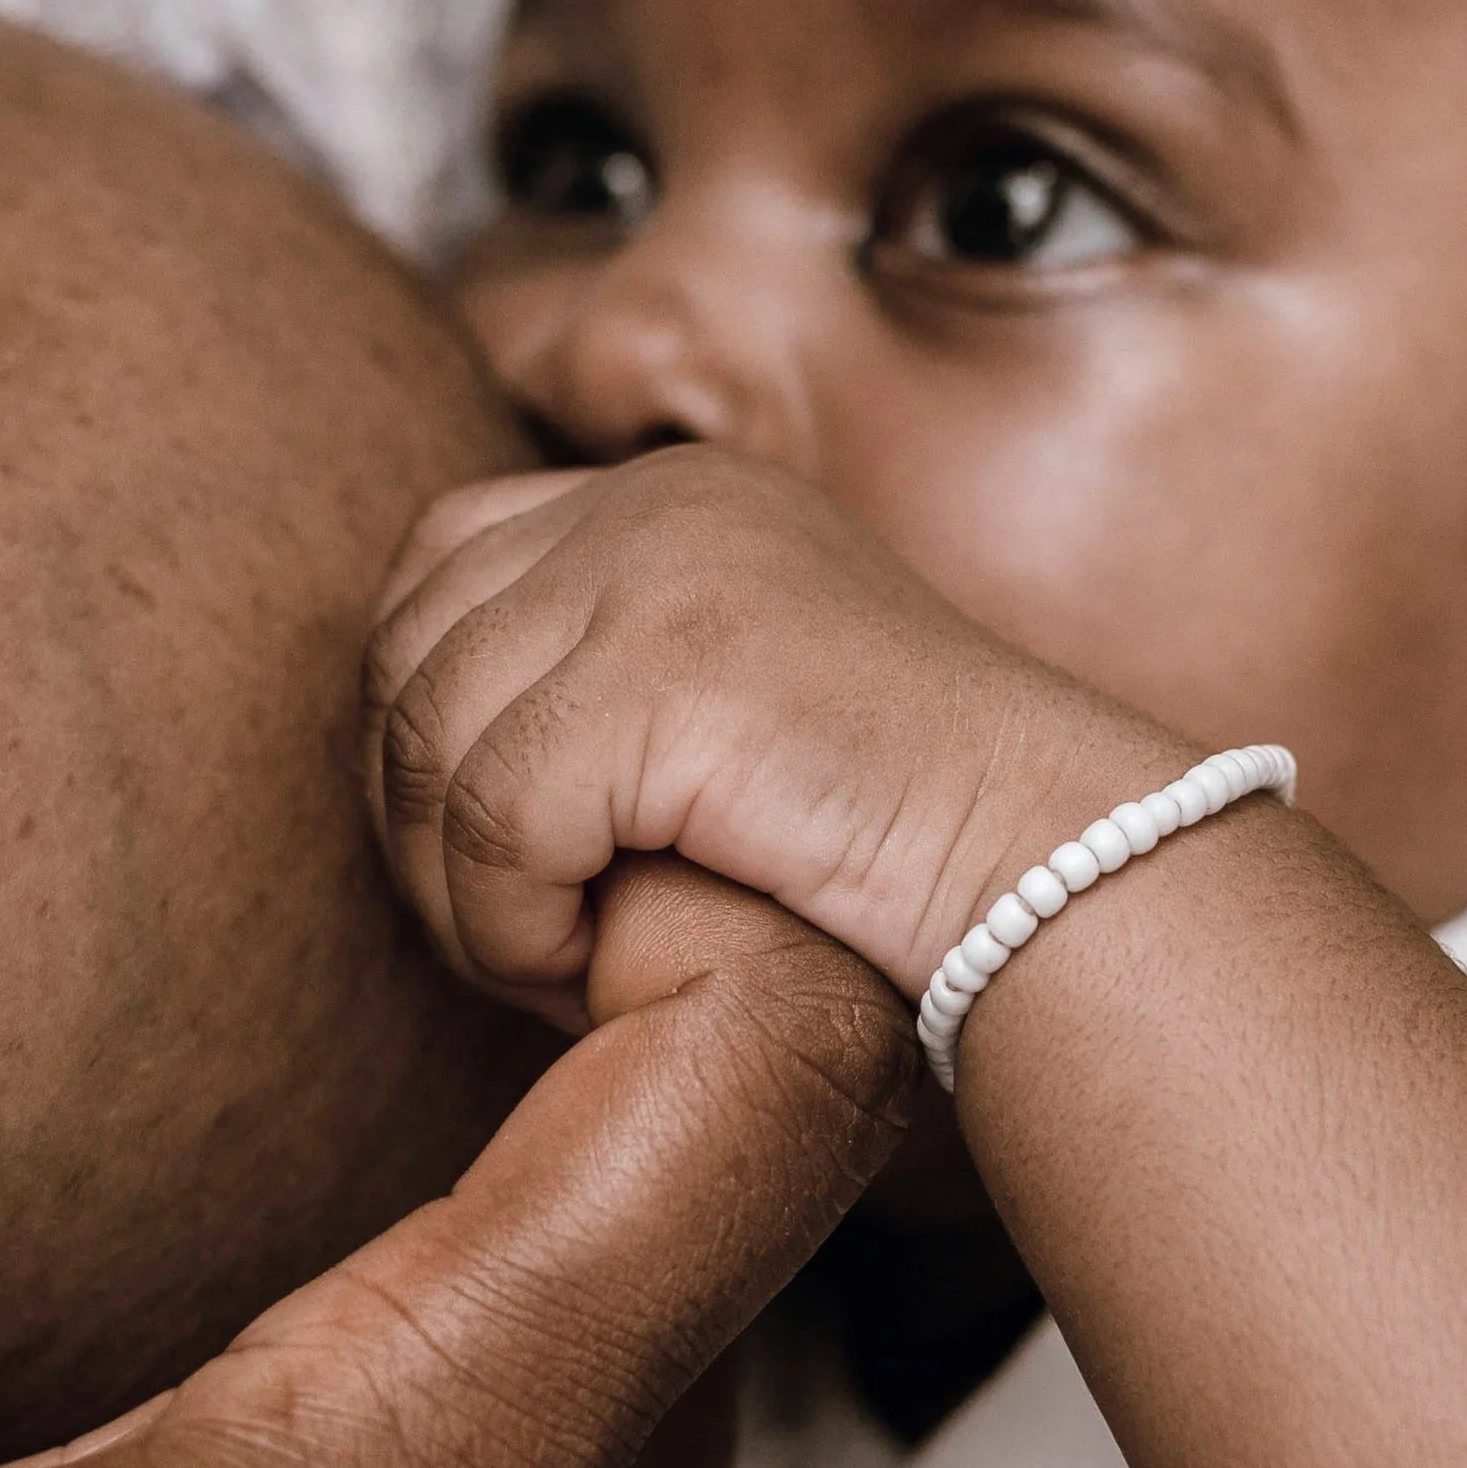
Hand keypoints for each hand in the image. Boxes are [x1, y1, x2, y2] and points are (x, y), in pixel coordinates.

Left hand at [365, 450, 1179, 1015]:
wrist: (1056, 861)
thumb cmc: (913, 835)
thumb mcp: (753, 702)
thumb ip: (619, 673)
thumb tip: (425, 734)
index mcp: (676, 493)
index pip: (445, 560)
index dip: (419, 709)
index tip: (474, 845)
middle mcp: (652, 504)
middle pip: (410, 650)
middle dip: (416, 814)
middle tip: (498, 930)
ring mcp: (654, 575)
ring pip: (431, 747)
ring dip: (459, 891)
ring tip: (539, 965)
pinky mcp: (659, 676)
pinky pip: (491, 822)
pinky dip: (507, 926)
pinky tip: (575, 975)